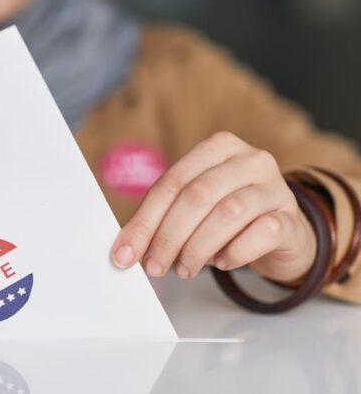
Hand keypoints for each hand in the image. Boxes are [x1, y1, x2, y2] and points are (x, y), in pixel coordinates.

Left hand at [111, 132, 316, 281]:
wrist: (281, 233)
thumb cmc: (228, 218)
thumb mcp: (194, 209)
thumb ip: (163, 219)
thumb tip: (126, 249)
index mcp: (217, 148)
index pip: (170, 183)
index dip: (144, 221)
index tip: (125, 254)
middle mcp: (249, 160)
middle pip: (197, 195)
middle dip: (168, 236)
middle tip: (154, 267)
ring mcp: (275, 187)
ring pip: (229, 213)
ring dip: (198, 248)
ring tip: (184, 269)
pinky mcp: (292, 218)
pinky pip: (262, 233)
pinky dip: (235, 252)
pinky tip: (222, 262)